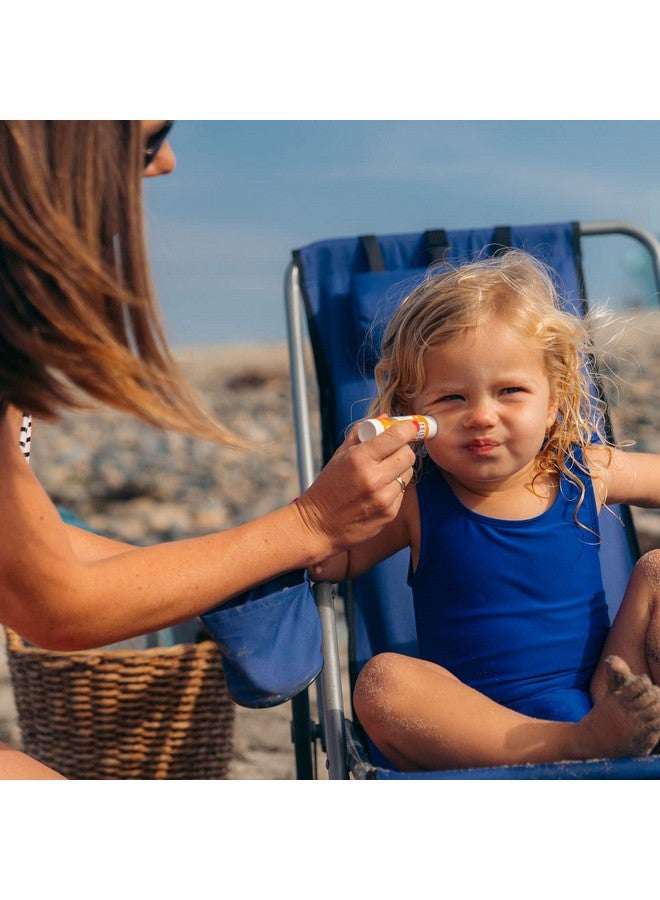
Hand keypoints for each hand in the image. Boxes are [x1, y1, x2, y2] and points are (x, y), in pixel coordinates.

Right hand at [294, 420, 416, 558]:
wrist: (318, 525)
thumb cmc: (327, 486)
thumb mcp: (339, 456)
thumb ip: (361, 434)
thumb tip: (384, 417)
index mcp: (359, 458)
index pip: (397, 436)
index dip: (408, 429)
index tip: (410, 427)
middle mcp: (373, 478)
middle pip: (408, 454)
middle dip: (404, 449)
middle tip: (394, 450)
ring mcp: (383, 498)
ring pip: (408, 474)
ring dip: (400, 469)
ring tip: (383, 472)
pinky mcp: (389, 513)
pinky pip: (402, 492)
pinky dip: (394, 488)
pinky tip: (378, 491)